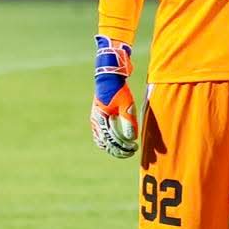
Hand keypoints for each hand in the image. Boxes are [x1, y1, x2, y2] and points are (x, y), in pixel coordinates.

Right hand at [90, 35, 137, 158]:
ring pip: (101, 140)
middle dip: (118, 149)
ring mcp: (95, 119)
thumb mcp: (126, 105)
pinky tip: (117, 144)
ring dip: (113, 146)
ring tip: (125, 150)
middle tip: (131, 152)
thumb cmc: (119, 89)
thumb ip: (128, 121)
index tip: (133, 149)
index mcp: (100, 118)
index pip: (110, 139)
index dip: (122, 146)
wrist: (109, 77)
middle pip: (105, 142)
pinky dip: (108, 141)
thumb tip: (131, 138)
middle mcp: (95, 121)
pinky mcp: (98, 117)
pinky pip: (100, 134)